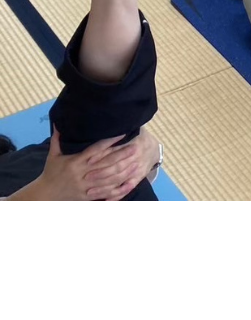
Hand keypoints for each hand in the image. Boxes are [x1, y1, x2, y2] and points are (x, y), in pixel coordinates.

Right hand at [19, 129, 146, 200]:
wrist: (44, 196)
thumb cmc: (51, 172)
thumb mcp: (53, 155)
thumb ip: (57, 139)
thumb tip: (57, 122)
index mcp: (75, 162)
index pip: (95, 149)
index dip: (109, 141)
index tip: (122, 133)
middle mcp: (82, 174)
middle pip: (105, 164)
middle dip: (122, 155)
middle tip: (136, 147)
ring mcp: (86, 186)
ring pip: (108, 179)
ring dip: (124, 171)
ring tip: (136, 162)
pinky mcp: (87, 197)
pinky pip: (106, 194)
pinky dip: (118, 189)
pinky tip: (129, 183)